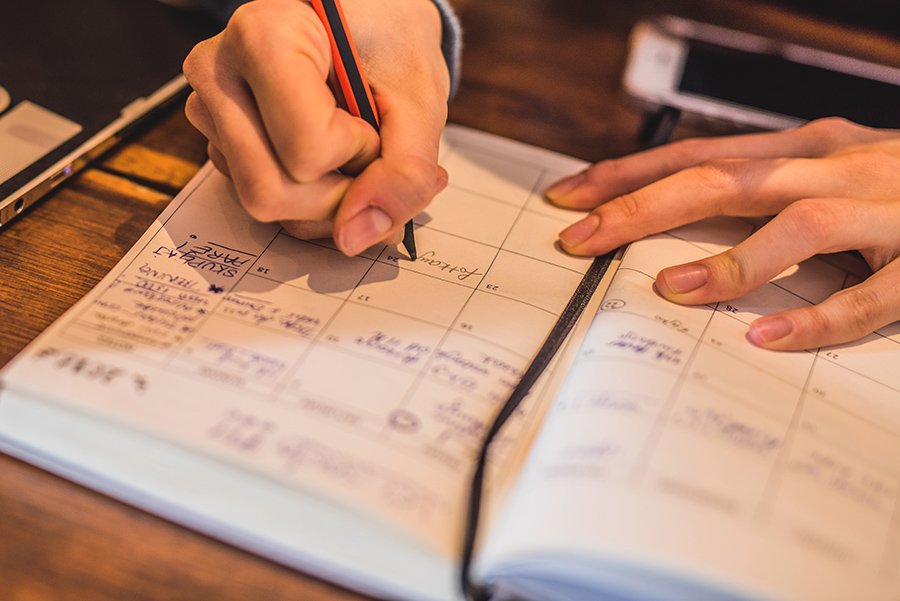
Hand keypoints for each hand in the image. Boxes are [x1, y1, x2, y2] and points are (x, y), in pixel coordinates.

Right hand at [182, 0, 449, 254]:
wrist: (371, 19)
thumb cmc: (390, 42)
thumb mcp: (419, 100)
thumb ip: (404, 172)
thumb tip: (357, 235)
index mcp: (262, 37)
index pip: (306, 151)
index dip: (359, 154)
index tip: (373, 119)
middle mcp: (218, 73)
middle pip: (268, 192)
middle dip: (338, 197)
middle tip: (370, 155)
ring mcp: (210, 110)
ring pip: (262, 204)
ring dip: (326, 202)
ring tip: (353, 153)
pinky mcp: (218, 139)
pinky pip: (261, 200)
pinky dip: (308, 199)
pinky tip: (331, 162)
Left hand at [546, 118, 899, 350]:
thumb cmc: (898, 186)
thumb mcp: (822, 171)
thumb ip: (759, 192)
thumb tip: (669, 225)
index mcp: (803, 148)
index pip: (697, 154)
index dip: (628, 174)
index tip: (569, 199)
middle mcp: (835, 167)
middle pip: (725, 180)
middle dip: (645, 207)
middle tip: (582, 239)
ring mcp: (884, 209)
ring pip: (797, 224)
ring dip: (729, 258)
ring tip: (667, 287)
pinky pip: (872, 295)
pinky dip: (819, 318)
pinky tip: (768, 338)